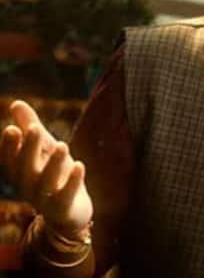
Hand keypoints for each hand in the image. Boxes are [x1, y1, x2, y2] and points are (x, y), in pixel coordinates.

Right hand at [0, 100, 92, 237]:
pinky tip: (79, 165)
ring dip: (53, 163)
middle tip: (35, 129)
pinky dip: (72, 181)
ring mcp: (44, 199)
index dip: (9, 147)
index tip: (12, 129)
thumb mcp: (44, 150)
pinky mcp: (63, 209)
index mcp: (19, 172)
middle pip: (25, 168)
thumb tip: (16, 103)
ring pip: (46, 182)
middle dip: (29, 149)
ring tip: (62, 145)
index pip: (9, 160)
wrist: (68, 214)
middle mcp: (28, 186)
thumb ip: (31, 128)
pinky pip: (66, 196)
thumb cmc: (53, 175)